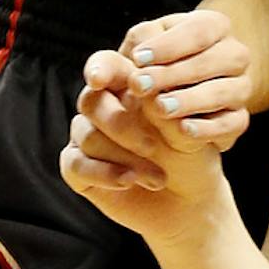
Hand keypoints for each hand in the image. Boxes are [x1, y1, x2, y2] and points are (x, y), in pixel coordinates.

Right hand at [59, 47, 229, 241]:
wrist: (191, 203)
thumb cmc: (193, 159)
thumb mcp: (190, 134)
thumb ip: (169, 113)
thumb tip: (150, 95)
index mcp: (130, 88)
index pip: (106, 66)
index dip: (99, 69)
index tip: (99, 79)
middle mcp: (103, 109)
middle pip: (91, 102)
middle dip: (120, 124)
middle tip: (152, 146)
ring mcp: (88, 138)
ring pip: (87, 136)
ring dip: (124, 157)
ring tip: (159, 178)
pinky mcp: (80, 169)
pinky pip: (75, 164)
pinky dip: (103, 173)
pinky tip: (129, 180)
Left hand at [117, 10, 253, 152]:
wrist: (162, 106)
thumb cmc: (145, 73)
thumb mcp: (124, 62)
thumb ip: (106, 64)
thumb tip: (95, 78)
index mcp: (212, 26)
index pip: (200, 30)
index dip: (170, 45)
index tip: (138, 59)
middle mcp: (234, 54)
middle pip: (221, 58)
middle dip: (178, 72)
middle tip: (142, 86)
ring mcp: (241, 87)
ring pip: (230, 90)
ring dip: (194, 99)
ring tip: (161, 108)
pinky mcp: (239, 119)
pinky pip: (235, 123)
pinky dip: (210, 127)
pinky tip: (183, 130)